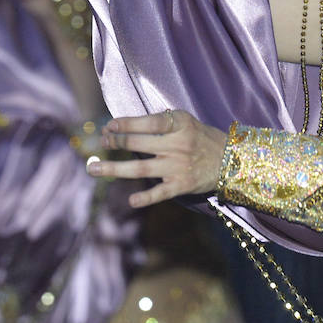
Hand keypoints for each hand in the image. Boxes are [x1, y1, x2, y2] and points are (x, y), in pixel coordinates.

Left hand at [86, 109, 226, 207]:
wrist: (230, 160)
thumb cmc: (201, 137)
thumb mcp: (185, 121)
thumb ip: (161, 121)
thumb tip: (126, 124)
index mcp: (179, 124)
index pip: (148, 122)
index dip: (126, 124)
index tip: (109, 126)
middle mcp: (177, 145)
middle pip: (138, 144)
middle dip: (115, 142)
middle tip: (101, 143)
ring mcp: (178, 167)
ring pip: (140, 168)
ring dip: (114, 169)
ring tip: (93, 168)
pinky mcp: (181, 186)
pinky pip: (160, 193)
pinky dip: (146, 198)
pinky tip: (131, 201)